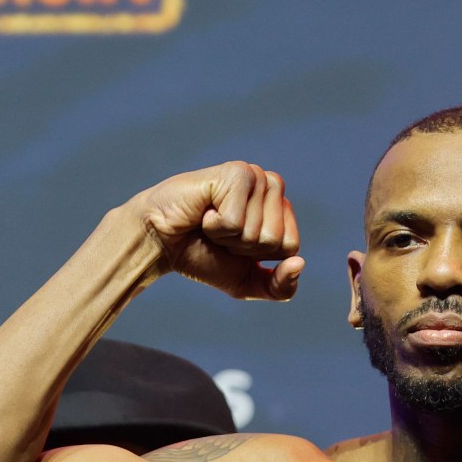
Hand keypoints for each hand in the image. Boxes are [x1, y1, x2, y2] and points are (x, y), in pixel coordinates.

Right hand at [129, 162, 303, 300]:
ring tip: (210, 221)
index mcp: (279, 208)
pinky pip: (236, 221)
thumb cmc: (202, 255)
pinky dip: (215, 226)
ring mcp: (255, 176)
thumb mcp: (246, 281)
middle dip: (243, 248)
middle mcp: (271, 186)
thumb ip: (279, 288)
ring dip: (228, 237)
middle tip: (220, 233)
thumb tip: (299, 263)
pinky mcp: (236, 173)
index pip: (291, 248)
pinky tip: (204, 212)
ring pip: (258, 231)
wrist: (161, 242)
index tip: (234, 244)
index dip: (258, 257)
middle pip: (276, 240)